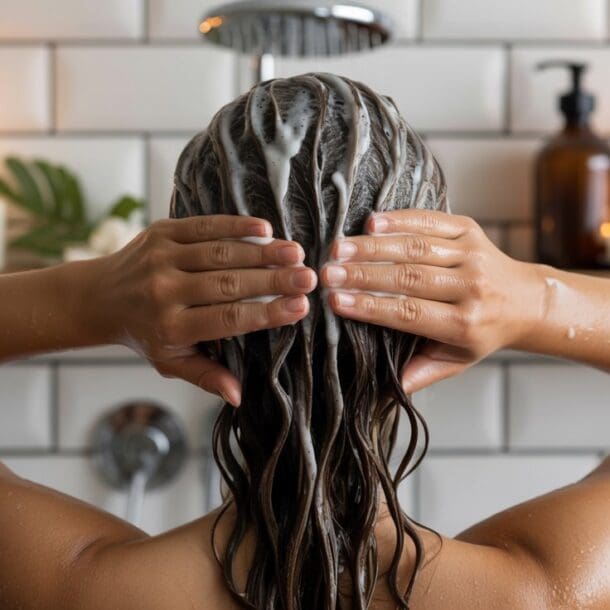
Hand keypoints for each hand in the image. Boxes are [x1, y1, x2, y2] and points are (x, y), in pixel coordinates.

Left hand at [91, 215, 316, 405]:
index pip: (228, 319)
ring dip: (262, 251)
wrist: (99, 296)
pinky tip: (264, 229)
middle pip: (229, 283)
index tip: (300, 307)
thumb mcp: (170, 361)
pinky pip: (204, 226)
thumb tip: (239, 397)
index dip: (266, 313)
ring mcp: (162, 257)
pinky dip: (235, 226)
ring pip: (221, 253)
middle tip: (308, 278)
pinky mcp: (162, 232)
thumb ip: (205, 376)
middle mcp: (164, 291)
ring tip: (296, 252)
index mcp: (171, 327)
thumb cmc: (143, 333)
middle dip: (273, 280)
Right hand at [321, 210, 542, 393]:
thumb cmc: (484, 333)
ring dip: (374, 246)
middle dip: (363, 274)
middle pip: (409, 277)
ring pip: (416, 247)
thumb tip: (388, 390)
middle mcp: (470, 287)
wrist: (528, 300)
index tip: (337, 301)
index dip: (371, 306)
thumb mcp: (457, 360)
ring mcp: (472, 254)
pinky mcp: (471, 230)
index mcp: (464, 323)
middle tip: (327, 273)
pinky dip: (400, 219)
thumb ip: (423, 371)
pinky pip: (431, 221)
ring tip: (339, 248)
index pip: (409, 313)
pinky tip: (371, 221)